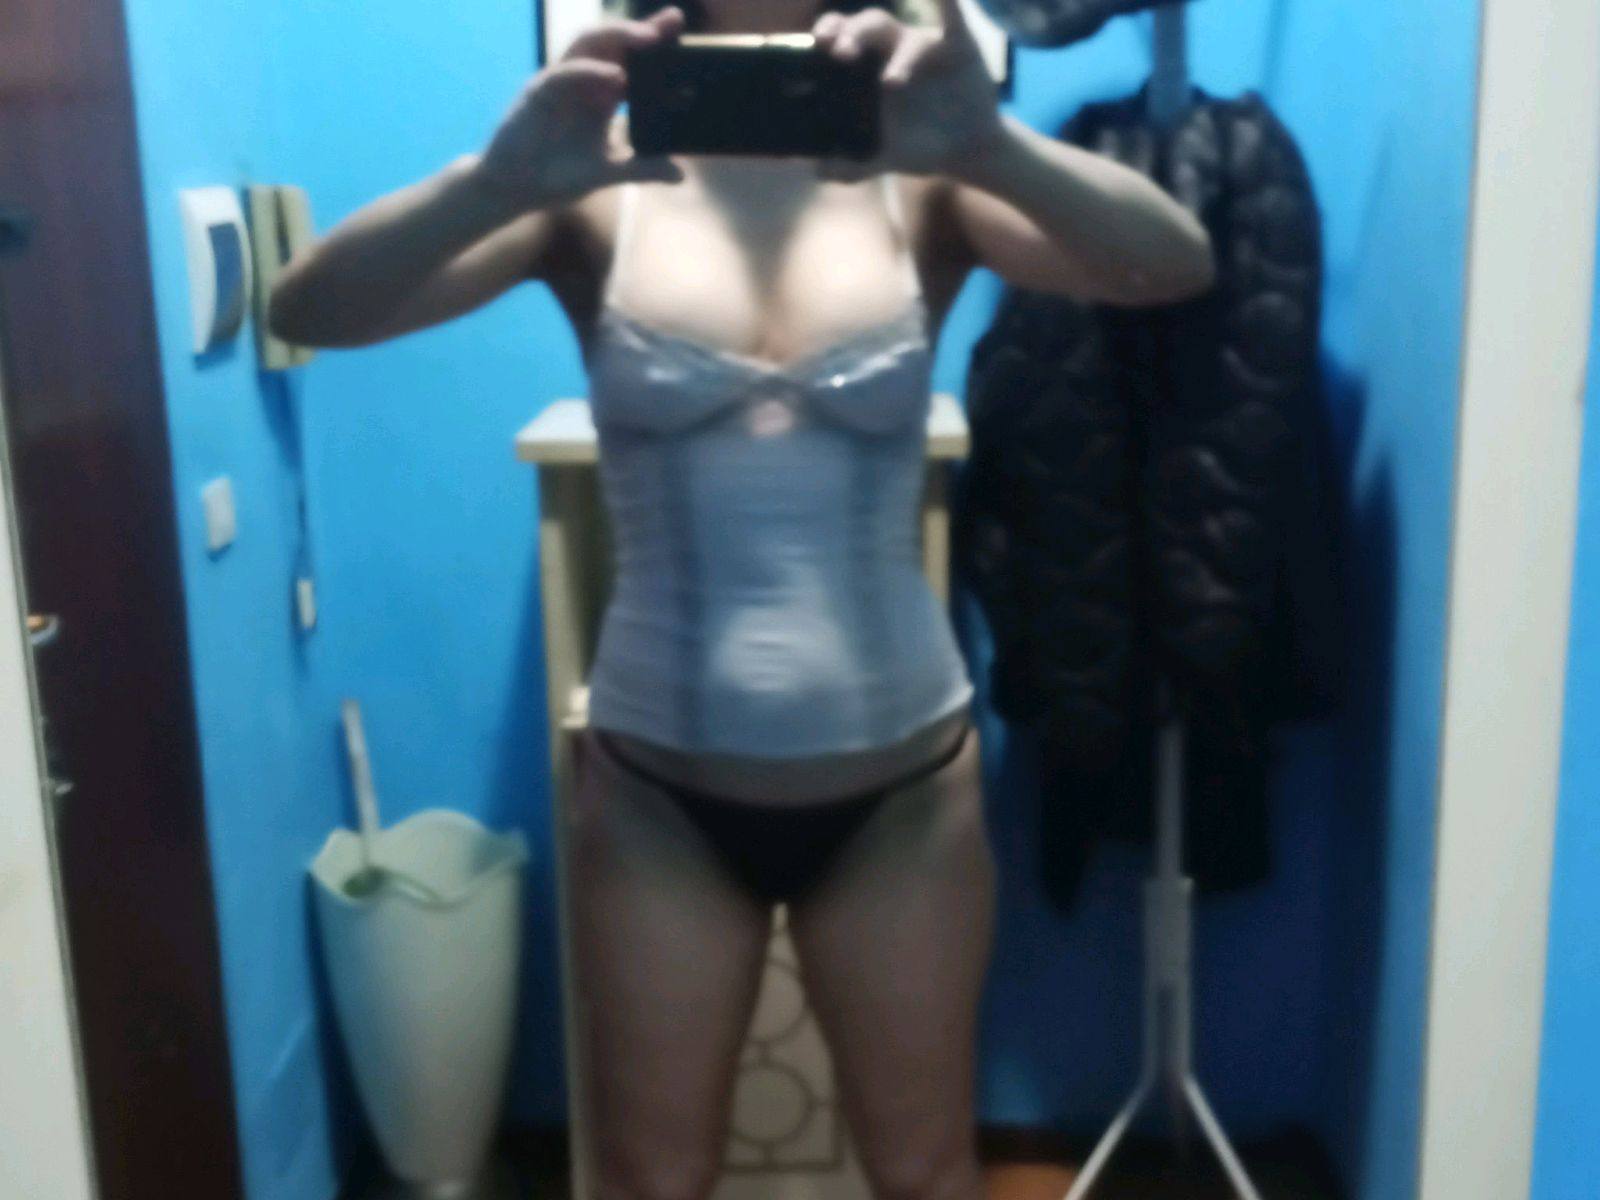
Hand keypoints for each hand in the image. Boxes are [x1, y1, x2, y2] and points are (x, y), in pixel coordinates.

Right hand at [472, 7, 686, 208]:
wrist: (516, 190)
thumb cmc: (557, 175)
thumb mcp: (609, 172)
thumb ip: (642, 169)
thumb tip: (680, 175)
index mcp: (602, 96)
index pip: (632, 62)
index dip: (654, 44)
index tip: (680, 31)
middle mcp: (584, 83)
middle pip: (614, 43)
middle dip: (642, 30)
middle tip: (672, 21)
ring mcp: (561, 83)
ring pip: (589, 45)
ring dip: (619, 37)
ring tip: (649, 37)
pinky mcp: (539, 92)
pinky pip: (566, 73)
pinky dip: (590, 70)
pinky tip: (615, 75)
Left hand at [811, 0, 1003, 180]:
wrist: (965, 150)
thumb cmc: (919, 144)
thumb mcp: (887, 157)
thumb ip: (854, 165)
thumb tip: (820, 172)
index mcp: (868, 67)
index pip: (841, 36)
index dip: (828, 31)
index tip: (818, 42)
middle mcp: (892, 49)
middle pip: (867, 27)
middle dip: (852, 34)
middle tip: (842, 54)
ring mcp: (925, 47)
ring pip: (904, 35)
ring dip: (898, 55)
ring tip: (892, 83)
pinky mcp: (958, 47)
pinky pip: (953, 20)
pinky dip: (948, 4)